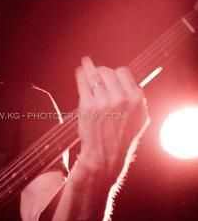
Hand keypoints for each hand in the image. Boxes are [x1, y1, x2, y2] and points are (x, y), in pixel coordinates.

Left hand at [75, 57, 149, 180]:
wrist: (105, 158)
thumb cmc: (122, 139)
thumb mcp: (139, 119)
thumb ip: (137, 100)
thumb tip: (130, 81)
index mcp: (136, 100)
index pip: (123, 72)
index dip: (115, 73)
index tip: (109, 75)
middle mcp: (121, 99)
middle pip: (108, 72)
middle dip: (102, 72)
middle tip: (97, 74)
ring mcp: (104, 102)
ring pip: (94, 75)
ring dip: (88, 68)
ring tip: (85, 63)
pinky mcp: (88, 106)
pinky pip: (83, 83)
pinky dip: (80, 75)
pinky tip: (79, 71)